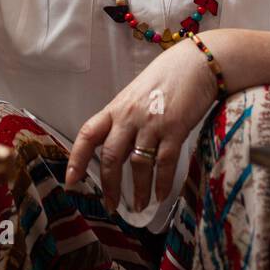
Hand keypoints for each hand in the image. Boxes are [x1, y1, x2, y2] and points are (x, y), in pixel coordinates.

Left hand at [65, 38, 218, 213]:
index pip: (88, 134)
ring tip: (139, 206)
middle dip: (109, 186)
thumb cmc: (168, 76)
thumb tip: (121, 146)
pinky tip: (161, 195)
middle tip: (111, 206)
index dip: (76, 158)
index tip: (71, 179)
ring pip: (138, 164)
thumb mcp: (137, 94)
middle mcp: (129, 116)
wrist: (197, 62)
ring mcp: (152, 123)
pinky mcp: (175, 129)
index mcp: (116, 108)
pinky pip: (164, 163)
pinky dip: (162, 183)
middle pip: (111, 157)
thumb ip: (126, 119)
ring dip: (138, 190)